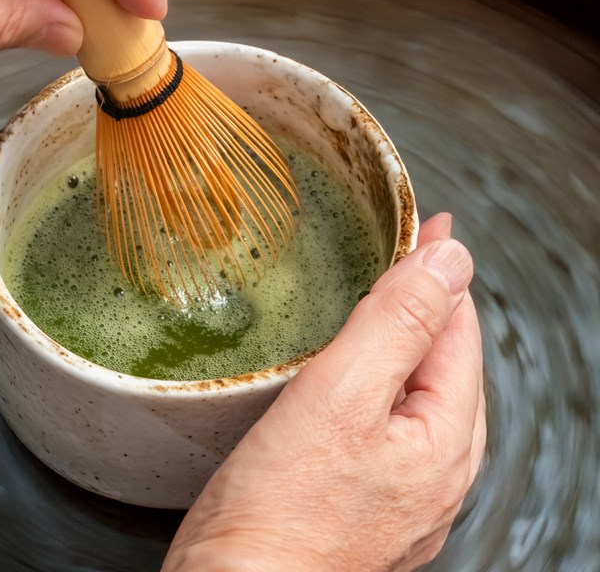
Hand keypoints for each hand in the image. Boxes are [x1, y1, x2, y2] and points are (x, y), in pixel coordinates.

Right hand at [163, 213, 485, 570]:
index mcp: (444, 440)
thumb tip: (449, 261)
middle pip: (445, 364)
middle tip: (407, 252)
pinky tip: (351, 378)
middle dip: (430, 303)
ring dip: (404, 341)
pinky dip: (377, 384)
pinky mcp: (360, 503)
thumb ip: (398, 324)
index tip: (428, 226)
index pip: (458, 330)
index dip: (442, 271)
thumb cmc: (279, 511)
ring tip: (383, 302)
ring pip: (415, 396)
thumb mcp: (343, 397)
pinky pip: (386, 427)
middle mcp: (434, 472)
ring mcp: (400, 493)